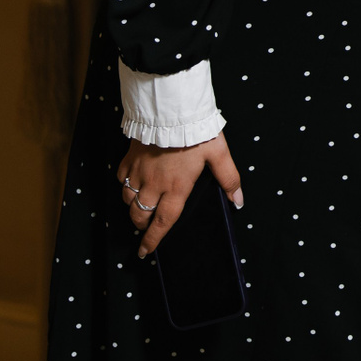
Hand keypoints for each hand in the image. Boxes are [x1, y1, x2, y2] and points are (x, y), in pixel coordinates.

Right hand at [116, 134, 242, 258]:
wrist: (171, 109)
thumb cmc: (196, 131)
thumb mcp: (219, 154)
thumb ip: (229, 179)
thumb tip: (238, 201)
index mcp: (176, 187)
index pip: (163, 222)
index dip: (153, 240)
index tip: (145, 251)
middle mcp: (154, 184)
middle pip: (141, 215)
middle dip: (142, 225)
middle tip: (145, 228)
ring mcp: (139, 171)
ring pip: (128, 199)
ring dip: (133, 207)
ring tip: (140, 208)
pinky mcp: (129, 158)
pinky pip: (122, 178)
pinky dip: (125, 185)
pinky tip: (133, 182)